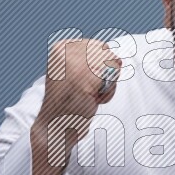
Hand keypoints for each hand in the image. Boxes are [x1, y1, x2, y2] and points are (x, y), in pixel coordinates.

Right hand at [30, 38, 121, 174]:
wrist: (55, 128)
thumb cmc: (69, 102)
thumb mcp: (76, 73)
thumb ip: (94, 59)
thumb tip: (120, 60)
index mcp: (60, 47)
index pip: (99, 46)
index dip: (99, 66)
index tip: (82, 82)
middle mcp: (64, 52)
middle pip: (108, 53)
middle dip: (105, 74)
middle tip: (86, 91)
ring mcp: (73, 65)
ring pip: (112, 63)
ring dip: (107, 84)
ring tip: (88, 96)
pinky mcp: (84, 80)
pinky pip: (112, 77)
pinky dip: (108, 93)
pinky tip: (92, 101)